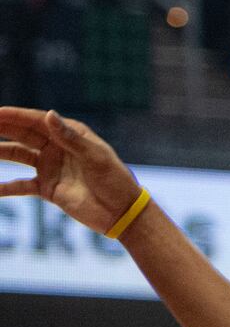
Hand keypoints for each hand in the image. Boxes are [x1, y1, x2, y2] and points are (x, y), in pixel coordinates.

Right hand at [0, 107, 142, 234]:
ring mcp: (50, 167)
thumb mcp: (95, 157)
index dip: (14, 116)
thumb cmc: (115, 181)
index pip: (36, 121)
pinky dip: (4, 186)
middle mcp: (57, 148)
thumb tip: (48, 114)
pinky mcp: (47, 188)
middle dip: (0, 129)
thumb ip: (71, 138)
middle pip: (22, 135)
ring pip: (17, 156)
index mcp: (71, 135)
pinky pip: (20, 185)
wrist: (121, 212)